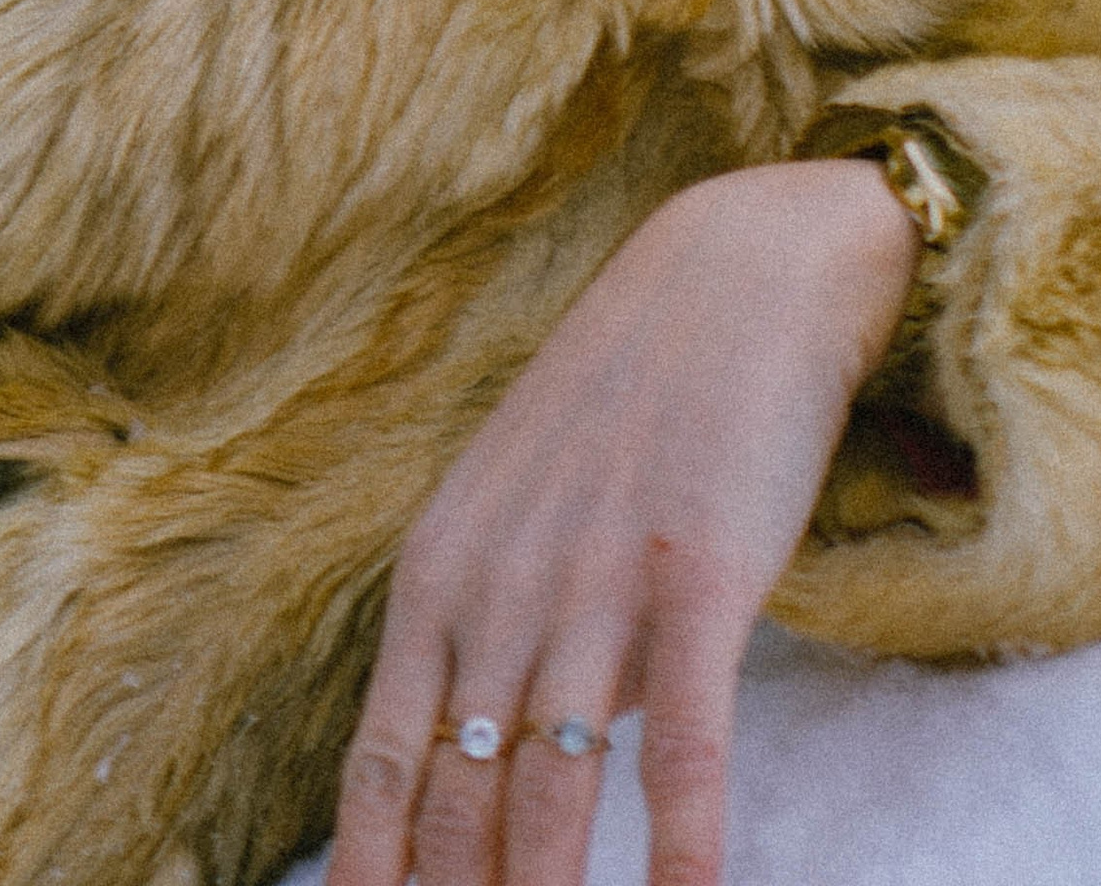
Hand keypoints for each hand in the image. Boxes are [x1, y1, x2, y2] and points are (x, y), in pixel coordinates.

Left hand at [328, 158, 918, 885]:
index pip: (379, 774)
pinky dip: (680, 845)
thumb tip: (503, 775)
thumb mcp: (520, 513)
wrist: (733, 275)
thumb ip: (500, 640)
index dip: (366, 885)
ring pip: (549, 794)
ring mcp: (594, 584)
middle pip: (455, 809)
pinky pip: (681, 741)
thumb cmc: (627, 404)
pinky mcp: (697, 576)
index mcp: (438, 577)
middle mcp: (498, 589)